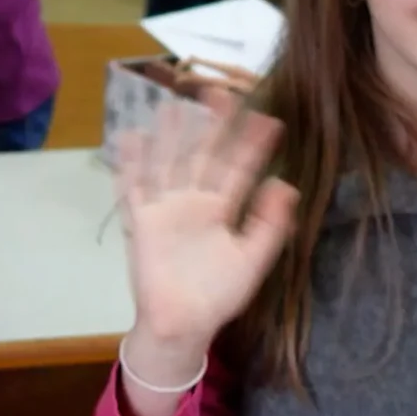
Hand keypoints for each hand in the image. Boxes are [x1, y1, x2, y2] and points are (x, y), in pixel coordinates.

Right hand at [115, 89, 297, 354]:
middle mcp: (194, 202)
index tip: (267, 119)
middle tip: (219, 92)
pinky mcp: (143, 222)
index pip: (239, 169)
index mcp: (222, 209)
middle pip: (202, 156)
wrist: (182, 322)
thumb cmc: (218, 295)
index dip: (251, 145)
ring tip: (173, 107)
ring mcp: (166, 209)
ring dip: (170, 137)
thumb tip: (286, 185)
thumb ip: (269, 225)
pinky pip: (135, 189)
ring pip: (168, 164)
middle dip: (210, 127)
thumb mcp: (252, 261)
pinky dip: (130, 165)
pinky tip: (130, 138)